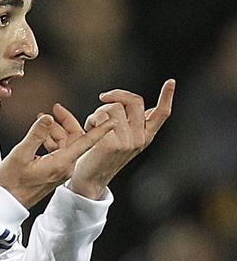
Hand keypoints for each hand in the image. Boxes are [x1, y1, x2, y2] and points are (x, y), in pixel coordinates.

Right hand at [0, 111, 115, 208]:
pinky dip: (51, 141)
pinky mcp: (54, 171)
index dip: (100, 130)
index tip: (113, 120)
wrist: (8, 202)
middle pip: (73, 139)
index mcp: (61, 163)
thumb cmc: (12, 182)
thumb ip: (36, 134)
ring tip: (41, 120)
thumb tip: (47, 118)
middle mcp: (64, 167)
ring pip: (64, 144)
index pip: (85, 142)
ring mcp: (59, 170)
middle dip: (65, 123)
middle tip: (56, 109)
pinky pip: (58, 151)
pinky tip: (40, 135)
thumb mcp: (20, 154)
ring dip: (54, 131)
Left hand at [68, 79, 175, 199]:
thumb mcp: (124, 139)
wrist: (90, 179)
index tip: (171, 81)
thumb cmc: (103, 155)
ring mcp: (127, 142)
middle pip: (134, 101)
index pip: (161, 114)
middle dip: (116, 95)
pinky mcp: (111, 144)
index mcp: (145, 136)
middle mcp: (140, 139)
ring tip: (94, 126)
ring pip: (113, 107)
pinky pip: (100, 117)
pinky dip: (91, 120)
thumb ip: (135, 124)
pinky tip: (88, 130)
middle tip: (103, 98)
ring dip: (98, 111)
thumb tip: (146, 108)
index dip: (167, 96)